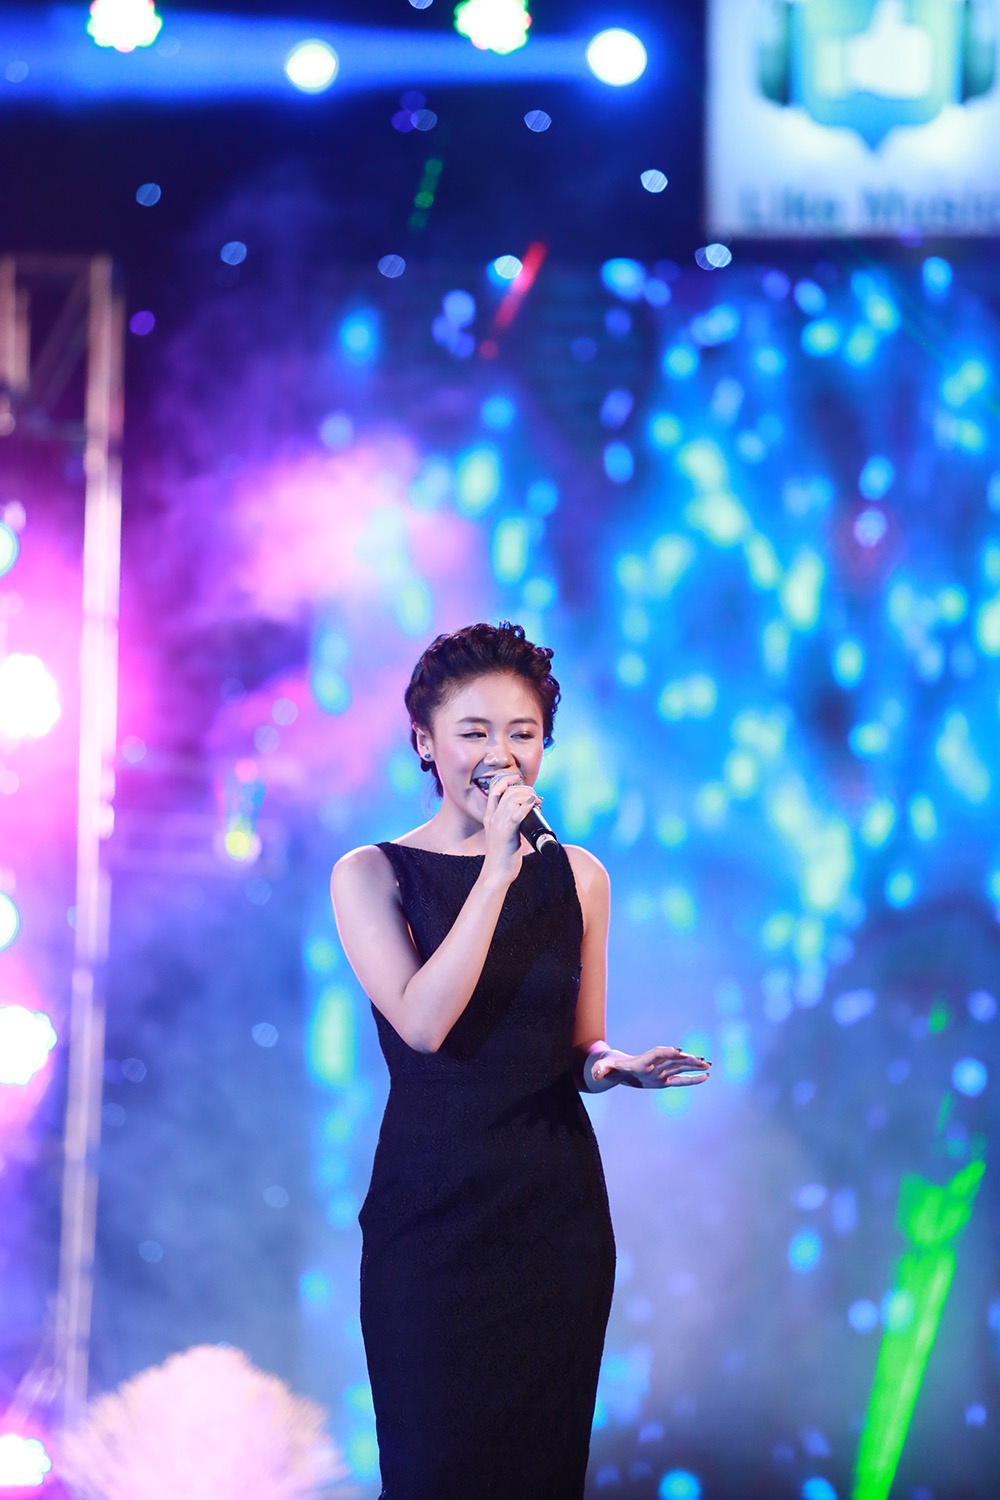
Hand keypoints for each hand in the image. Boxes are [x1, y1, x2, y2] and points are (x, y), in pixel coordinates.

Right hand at [481, 772, 542, 878]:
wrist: (495, 874)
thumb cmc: (502, 857)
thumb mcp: (502, 836)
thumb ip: (510, 826)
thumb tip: (526, 818)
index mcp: (489, 818)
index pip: (494, 791)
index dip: (506, 780)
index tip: (517, 779)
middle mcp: (492, 818)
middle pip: (507, 792)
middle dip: (524, 788)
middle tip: (535, 795)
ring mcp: (498, 825)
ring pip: (513, 799)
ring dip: (528, 795)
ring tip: (538, 800)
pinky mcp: (507, 833)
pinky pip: (517, 813)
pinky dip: (528, 805)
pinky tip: (535, 804)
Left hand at [591, 1046, 711, 1088]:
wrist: (617, 1069)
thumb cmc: (610, 1068)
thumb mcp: (604, 1069)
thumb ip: (601, 1070)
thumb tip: (596, 1074)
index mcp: (641, 1062)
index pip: (656, 1054)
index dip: (666, 1052)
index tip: (678, 1051)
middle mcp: (654, 1065)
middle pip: (672, 1060)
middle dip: (685, 1059)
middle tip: (700, 1059)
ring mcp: (660, 1072)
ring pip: (679, 1068)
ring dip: (693, 1066)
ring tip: (707, 1064)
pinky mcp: (664, 1080)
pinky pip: (680, 1080)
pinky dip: (692, 1078)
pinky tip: (705, 1076)